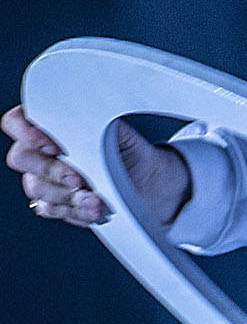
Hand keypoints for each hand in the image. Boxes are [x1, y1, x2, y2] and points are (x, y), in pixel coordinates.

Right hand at [4, 105, 190, 227]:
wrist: (152, 183)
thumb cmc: (131, 153)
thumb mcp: (115, 130)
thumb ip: (91, 120)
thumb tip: (78, 112)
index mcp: (50, 126)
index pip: (16, 123)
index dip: (25, 132)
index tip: (51, 145)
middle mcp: (42, 152)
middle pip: (22, 158)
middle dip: (51, 170)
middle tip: (78, 178)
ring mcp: (47, 179)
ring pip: (36, 187)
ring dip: (67, 196)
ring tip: (96, 199)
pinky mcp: (58, 204)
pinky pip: (50, 209)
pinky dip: (74, 211)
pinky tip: (94, 209)